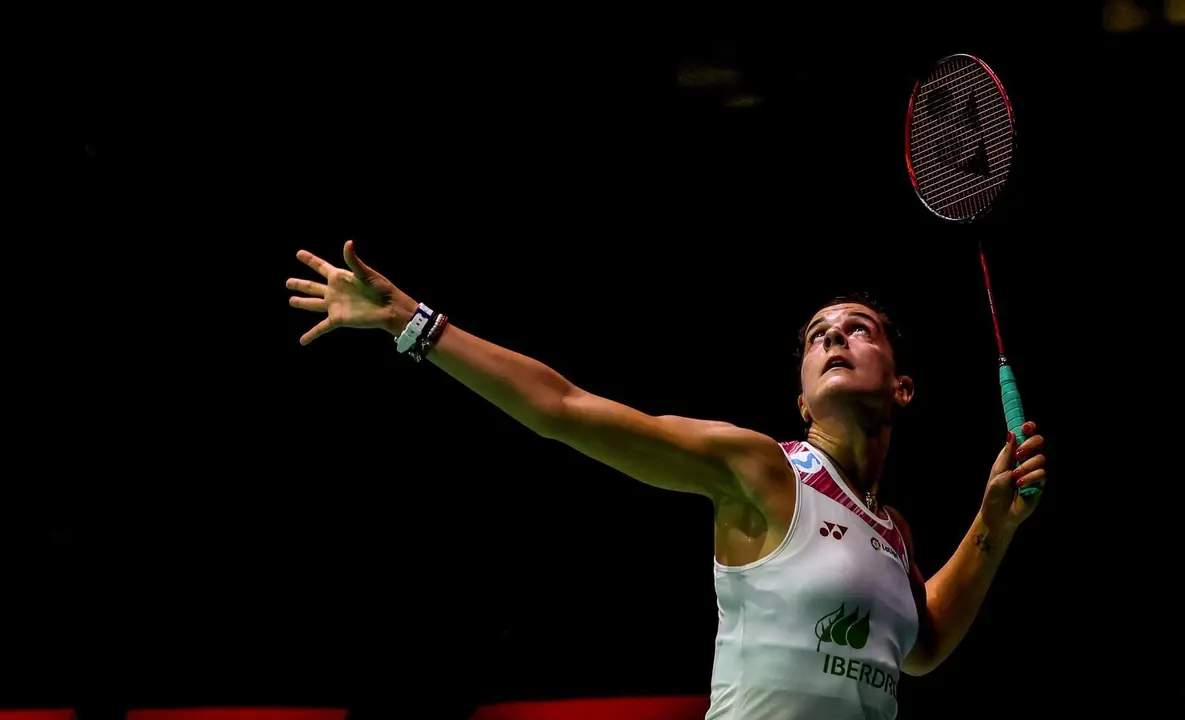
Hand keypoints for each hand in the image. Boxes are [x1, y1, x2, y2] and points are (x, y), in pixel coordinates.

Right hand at [287, 240, 415, 344]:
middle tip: (288, 282)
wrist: (389, 308)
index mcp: (340, 277)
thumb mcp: (366, 273)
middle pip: (313, 286)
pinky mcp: (338, 319)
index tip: (298, 253)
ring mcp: (335, 305)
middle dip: (300, 284)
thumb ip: (353, 260)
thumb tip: (348, 242)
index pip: (320, 266)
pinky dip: (311, 335)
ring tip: (291, 301)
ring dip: (302, 302)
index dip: (310, 260)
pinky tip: (302, 341)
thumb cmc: (381, 288)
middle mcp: (335, 291)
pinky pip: (321, 328)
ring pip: (313, 304)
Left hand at [980, 421, 1045, 532]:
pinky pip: (1042, 474)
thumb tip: (1012, 433)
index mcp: (1012, 455)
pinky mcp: (1040, 484)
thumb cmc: (994, 492)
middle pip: (1038, 442)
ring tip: (1015, 477)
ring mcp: (1034, 472)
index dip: (1027, 429)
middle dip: (1031, 444)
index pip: (1024, 437)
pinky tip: (1021, 485)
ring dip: (1027, 466)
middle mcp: (1025, 461)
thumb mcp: (998, 470)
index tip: (1027, 426)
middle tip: (1019, 454)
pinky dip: (1031, 478)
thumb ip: (1007, 453)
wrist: (999, 513)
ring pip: (1041, 458)